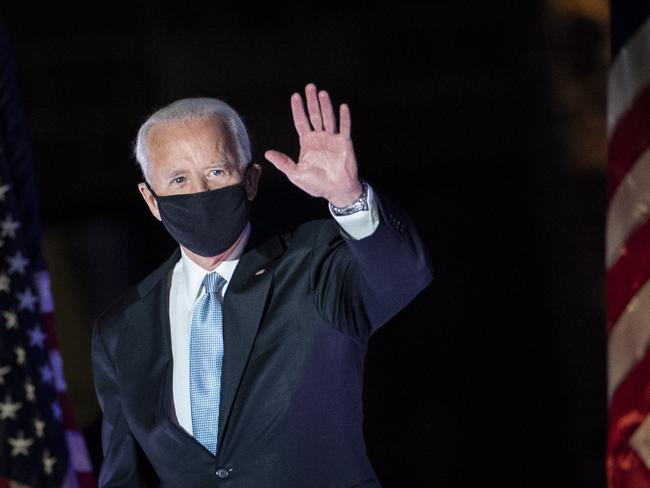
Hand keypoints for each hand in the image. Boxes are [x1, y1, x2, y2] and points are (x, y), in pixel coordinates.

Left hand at [264, 83, 362, 206]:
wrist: (336, 191)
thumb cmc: (317, 184)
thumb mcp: (296, 175)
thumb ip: (283, 163)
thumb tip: (267, 153)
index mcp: (307, 143)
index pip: (301, 122)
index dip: (298, 109)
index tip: (295, 96)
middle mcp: (319, 138)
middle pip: (314, 115)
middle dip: (311, 101)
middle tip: (309, 87)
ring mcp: (332, 139)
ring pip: (328, 118)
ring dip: (325, 106)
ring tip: (322, 93)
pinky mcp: (345, 143)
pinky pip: (345, 128)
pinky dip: (344, 118)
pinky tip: (342, 107)